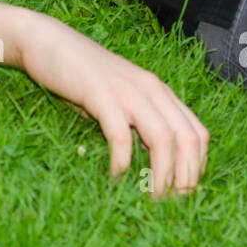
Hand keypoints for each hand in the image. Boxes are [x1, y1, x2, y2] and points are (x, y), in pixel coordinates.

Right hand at [18, 13, 209, 200]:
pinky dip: (122, 162)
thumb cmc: (81, 75)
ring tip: (152, 200)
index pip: (197, 132)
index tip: (185, 193)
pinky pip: (121, 135)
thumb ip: (136, 122)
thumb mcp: (118, 97)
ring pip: (163, 139)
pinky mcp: (101, 94)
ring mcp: (128, 90)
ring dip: (162, 175)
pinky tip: (116, 177)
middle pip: (188, 138)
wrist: (48, 41)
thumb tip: (150, 160)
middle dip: (186, 178)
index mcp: (159, 91)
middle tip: (173, 205)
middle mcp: (151, 89)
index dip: (197, 167)